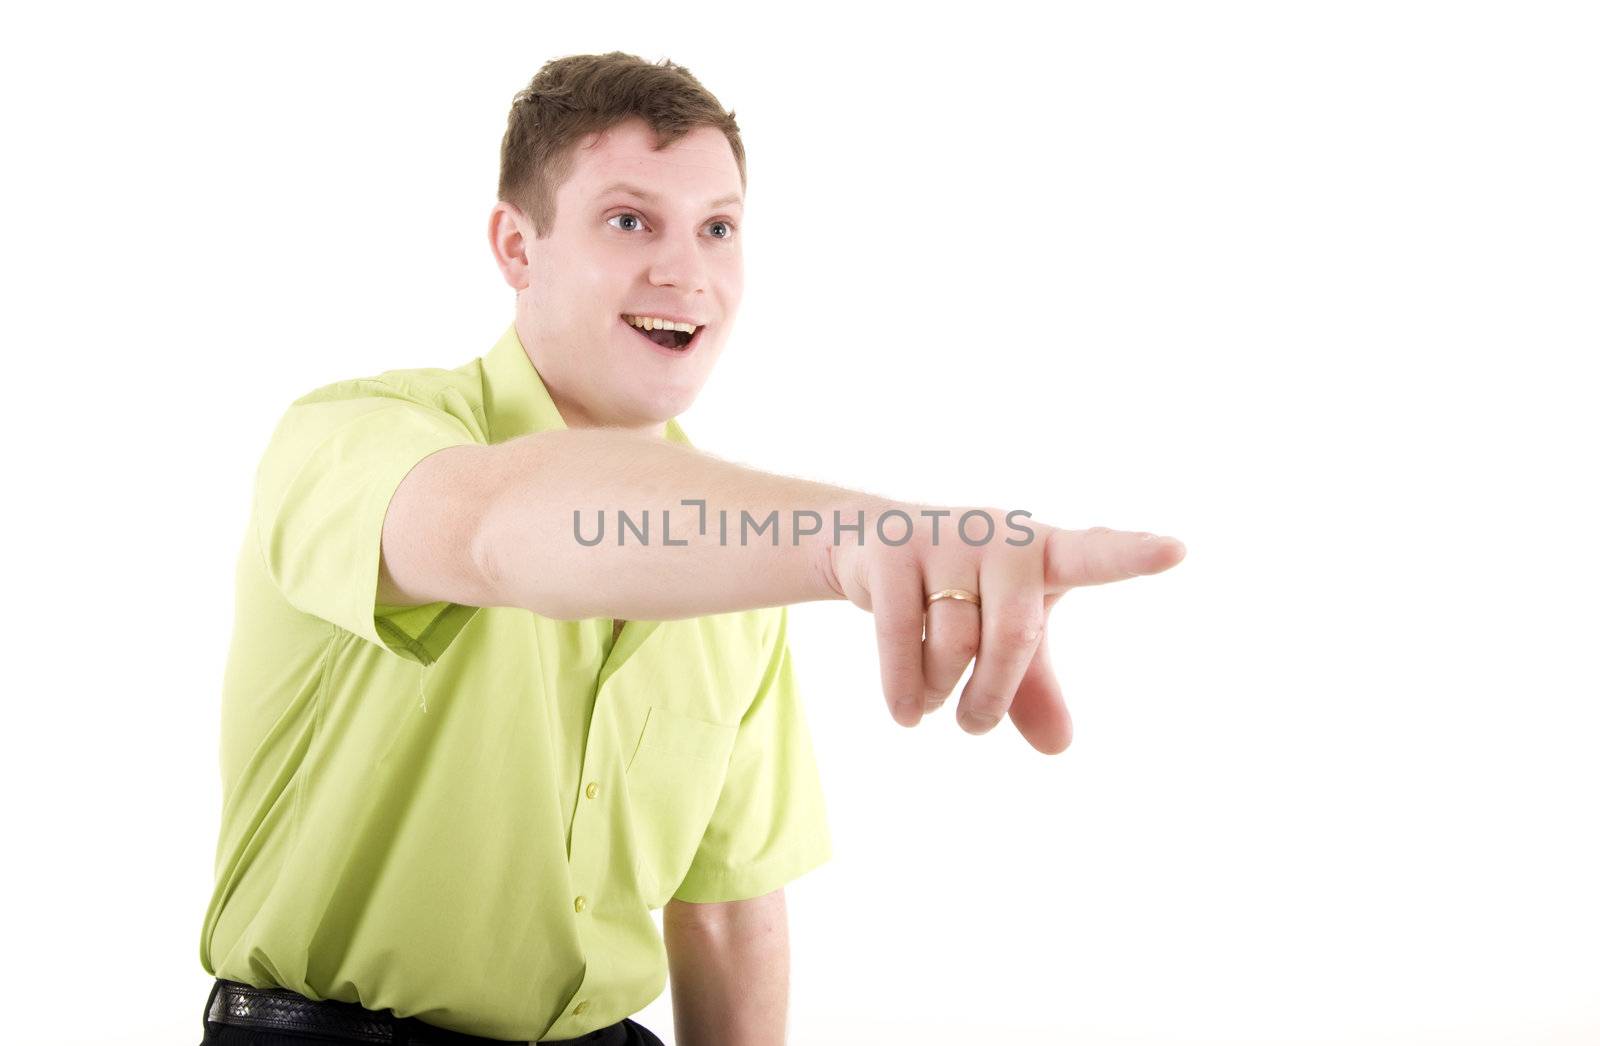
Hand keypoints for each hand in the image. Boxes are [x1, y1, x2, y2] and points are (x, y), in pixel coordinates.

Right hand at [824, 504, 1185, 753]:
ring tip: (930, 701)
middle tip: (975, 725)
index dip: (1133, 554)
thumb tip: (1059, 746)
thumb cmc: (960, 590)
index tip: (1177, 550)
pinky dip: (905, 688)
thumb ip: (1034, 687)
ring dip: (940, 692)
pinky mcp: (892, 552)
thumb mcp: (1002, 634)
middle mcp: (1001, 536)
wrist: (870, 541)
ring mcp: (944, 539)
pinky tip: (907, 715)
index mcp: (1044, 552)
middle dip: (994, 695)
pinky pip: (900, 637)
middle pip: (1015, 635)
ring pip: (953, 644)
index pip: (1095, 554)